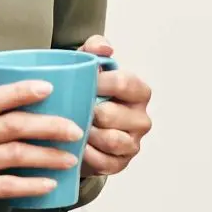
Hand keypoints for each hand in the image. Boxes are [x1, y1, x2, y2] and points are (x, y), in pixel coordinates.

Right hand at [0, 81, 83, 211]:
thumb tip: (40, 114)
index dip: (21, 91)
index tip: (49, 88)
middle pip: (11, 125)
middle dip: (49, 126)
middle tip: (76, 131)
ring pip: (14, 154)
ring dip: (47, 155)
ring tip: (71, 159)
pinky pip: (6, 185)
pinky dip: (32, 184)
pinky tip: (51, 184)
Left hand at [80, 36, 152, 178]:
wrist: (79, 127)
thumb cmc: (87, 93)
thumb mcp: (89, 67)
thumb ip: (95, 48)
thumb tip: (104, 47)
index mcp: (139, 92)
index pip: (123, 83)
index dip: (97, 83)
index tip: (77, 83)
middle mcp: (142, 118)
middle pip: (112, 114)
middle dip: (88, 112)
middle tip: (69, 109)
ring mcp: (133, 143)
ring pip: (110, 140)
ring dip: (87, 134)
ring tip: (71, 128)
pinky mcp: (121, 164)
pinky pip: (103, 162)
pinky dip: (87, 154)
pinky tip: (74, 147)